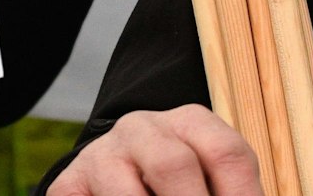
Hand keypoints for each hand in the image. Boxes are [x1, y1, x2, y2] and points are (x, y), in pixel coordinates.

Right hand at [47, 106, 263, 195]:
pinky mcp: (69, 183)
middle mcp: (142, 128)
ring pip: (125, 192)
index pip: (226, 154)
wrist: (120, 171)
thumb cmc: (185, 186)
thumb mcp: (212, 181)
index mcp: (190, 123)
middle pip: (173, 164)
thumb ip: (232, 191)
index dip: (243, 195)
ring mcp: (101, 154)